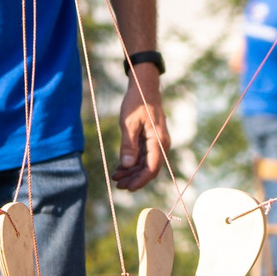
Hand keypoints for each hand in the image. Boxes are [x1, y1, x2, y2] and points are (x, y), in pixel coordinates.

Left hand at [114, 64, 167, 191]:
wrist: (144, 87)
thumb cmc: (137, 102)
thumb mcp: (129, 123)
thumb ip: (128, 145)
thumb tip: (127, 166)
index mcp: (158, 141)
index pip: (152, 168)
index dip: (140, 180)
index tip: (128, 188)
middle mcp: (161, 144)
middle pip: (149, 169)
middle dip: (134, 179)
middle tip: (117, 185)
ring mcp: (156, 142)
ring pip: (146, 164)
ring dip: (132, 172)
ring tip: (116, 177)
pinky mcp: (151, 140)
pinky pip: (143, 156)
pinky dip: (132, 163)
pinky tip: (120, 168)